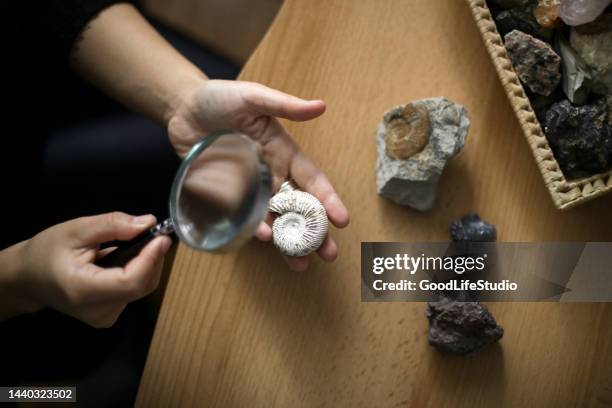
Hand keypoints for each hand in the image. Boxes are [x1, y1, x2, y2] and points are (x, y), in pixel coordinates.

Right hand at [0, 212, 170, 326]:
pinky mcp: (108, 316)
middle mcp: (96, 310)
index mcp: (83, 290)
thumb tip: (147, 223)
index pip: (130, 281)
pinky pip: (134, 293)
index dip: (151, 259)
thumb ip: (113, 225)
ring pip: (141, 289)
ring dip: (147, 265)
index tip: (161, 237)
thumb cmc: (47, 252)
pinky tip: (126, 261)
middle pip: (141, 286)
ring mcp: (103, 317)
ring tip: (136, 246)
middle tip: (156, 235)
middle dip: (153, 258)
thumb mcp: (76, 229)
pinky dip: (137, 273)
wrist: (28, 278)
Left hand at [167, 80, 349, 269]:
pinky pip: (243, 218)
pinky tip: (263, 240)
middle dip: (315, 232)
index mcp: (283, 153)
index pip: (312, 180)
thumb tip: (320, 106)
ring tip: (301, 263)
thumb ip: (284, 106)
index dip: (328, 199)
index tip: (342, 220)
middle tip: (329, 254)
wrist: (182, 109)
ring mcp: (250, 189)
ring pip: (274, 221)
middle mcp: (271, 175)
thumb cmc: (220, 98)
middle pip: (298, 209)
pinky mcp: (227, 197)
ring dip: (288, 242)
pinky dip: (254, 231)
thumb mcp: (253, 97)